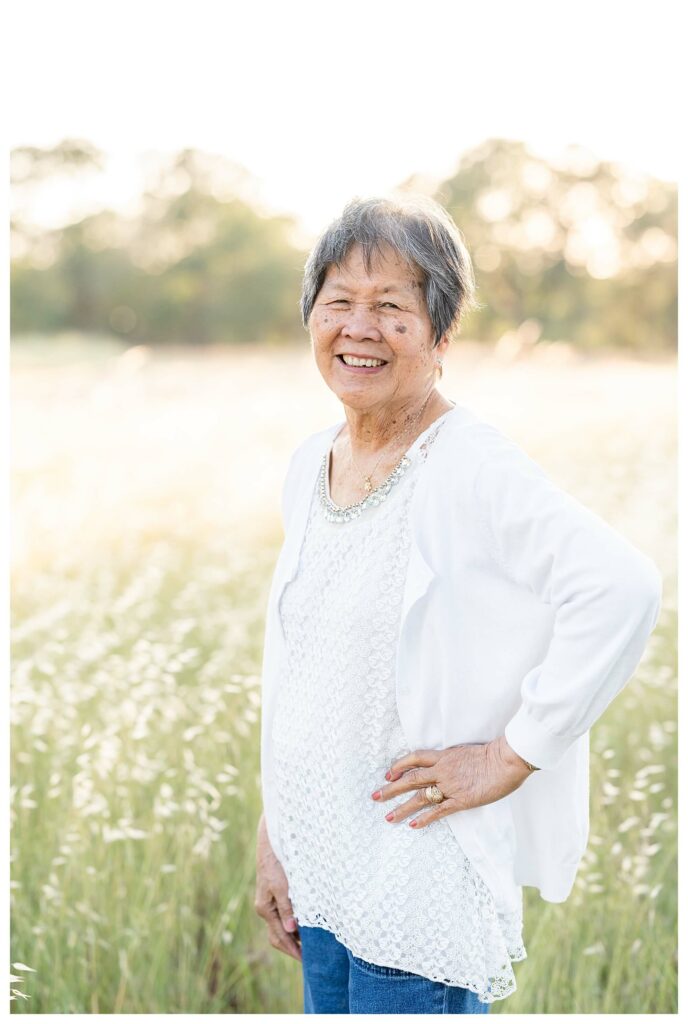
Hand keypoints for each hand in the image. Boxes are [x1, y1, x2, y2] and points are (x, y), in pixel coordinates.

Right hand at [254, 814, 301, 961]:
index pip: (279, 937)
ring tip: (309, 945)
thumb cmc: (277, 863)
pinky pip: (283, 916)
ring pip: (281, 927)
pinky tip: (304, 926)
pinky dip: (293, 925)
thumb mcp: (283, 887)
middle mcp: (265, 908)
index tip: (306, 961)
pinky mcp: (275, 894)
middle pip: (278, 936)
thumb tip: (291, 930)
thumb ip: (287, 909)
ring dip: (294, 937)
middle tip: (309, 958)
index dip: (292, 950)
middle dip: (292, 948)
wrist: (272, 842)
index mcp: (265, 909)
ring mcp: (269, 902)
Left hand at [370, 736, 532, 828]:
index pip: (415, 758)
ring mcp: (451, 786)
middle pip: (410, 779)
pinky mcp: (461, 800)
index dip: (399, 766)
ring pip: (420, 797)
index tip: (388, 774)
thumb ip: (454, 760)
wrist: (507, 760)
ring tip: (388, 817)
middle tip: (375, 796)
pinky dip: (425, 818)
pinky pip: (438, 811)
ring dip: (402, 808)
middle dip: (391, 789)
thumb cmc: (493, 754)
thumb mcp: (467, 752)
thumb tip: (448, 765)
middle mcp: (443, 770)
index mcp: (444, 756)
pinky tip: (412, 825)